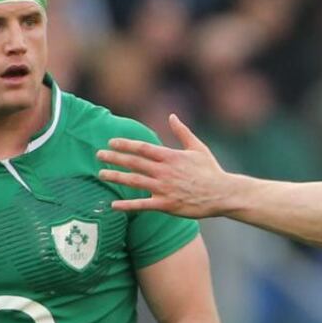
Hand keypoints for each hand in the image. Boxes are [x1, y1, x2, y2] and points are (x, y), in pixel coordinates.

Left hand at [98, 114, 233, 217]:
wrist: (222, 194)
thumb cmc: (211, 170)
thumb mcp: (198, 148)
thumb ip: (182, 132)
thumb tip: (172, 116)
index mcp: (171, 156)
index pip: (142, 148)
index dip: (125, 144)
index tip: (111, 142)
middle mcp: (165, 171)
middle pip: (134, 163)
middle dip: (114, 158)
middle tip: (99, 155)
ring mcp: (164, 189)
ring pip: (134, 181)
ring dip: (116, 177)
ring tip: (101, 174)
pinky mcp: (166, 205)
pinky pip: (143, 205)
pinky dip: (127, 205)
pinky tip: (113, 205)